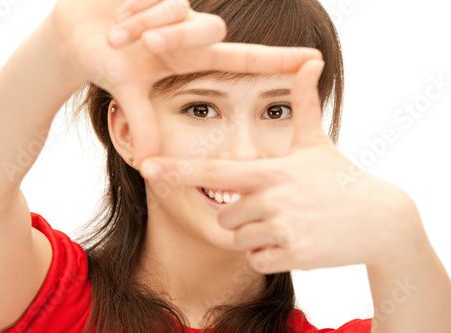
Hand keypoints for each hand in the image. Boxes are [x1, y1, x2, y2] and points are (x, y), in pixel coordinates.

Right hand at [45, 0, 321, 159]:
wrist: (72, 34)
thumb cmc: (102, 63)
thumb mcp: (126, 92)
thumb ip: (143, 121)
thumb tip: (150, 162)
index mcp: (190, 60)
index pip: (244, 59)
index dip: (278, 61)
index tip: (314, 60)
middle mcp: (191, 33)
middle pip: (211, 29)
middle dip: (174, 37)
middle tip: (143, 46)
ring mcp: (178, 8)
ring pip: (181, 10)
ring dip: (145, 24)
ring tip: (117, 35)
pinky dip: (135, 7)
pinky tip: (117, 12)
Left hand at [139, 59, 424, 273]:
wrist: (381, 220)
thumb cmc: (342, 178)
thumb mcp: (318, 143)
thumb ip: (304, 106)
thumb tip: (310, 62)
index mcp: (269, 170)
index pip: (214, 172)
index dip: (178, 170)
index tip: (147, 168)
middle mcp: (270, 198)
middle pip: (225, 215)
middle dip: (241, 216)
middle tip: (274, 210)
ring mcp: (281, 227)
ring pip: (239, 240)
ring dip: (256, 237)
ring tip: (289, 224)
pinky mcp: (293, 255)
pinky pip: (257, 260)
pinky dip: (270, 255)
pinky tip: (295, 243)